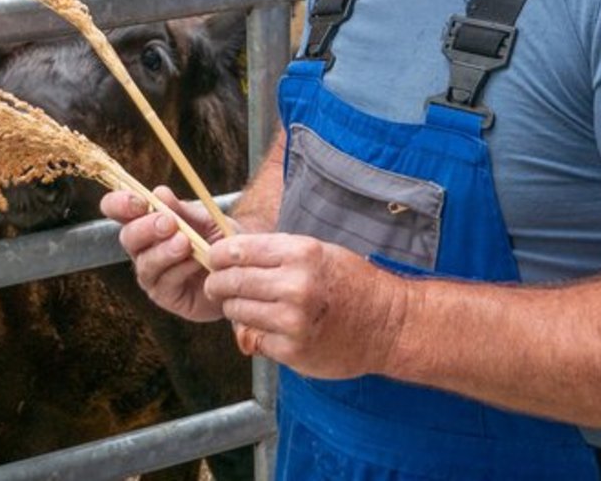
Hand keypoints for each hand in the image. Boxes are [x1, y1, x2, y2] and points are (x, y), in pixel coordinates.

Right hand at [100, 185, 226, 322]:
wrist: (240, 269)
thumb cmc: (217, 240)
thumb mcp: (206, 220)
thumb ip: (183, 210)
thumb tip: (159, 192)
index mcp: (146, 220)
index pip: (118, 209)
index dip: (119, 204)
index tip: (139, 202)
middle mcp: (143, 247)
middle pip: (128, 237)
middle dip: (145, 228)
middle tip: (169, 222)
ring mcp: (151, 273)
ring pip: (145, 262)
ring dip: (164, 251)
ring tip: (185, 242)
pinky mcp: (164, 295)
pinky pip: (165, 282)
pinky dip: (181, 269)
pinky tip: (196, 262)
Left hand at [205, 232, 403, 379]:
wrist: (387, 324)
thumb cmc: (351, 283)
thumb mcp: (317, 252)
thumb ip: (276, 253)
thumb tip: (231, 253)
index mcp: (300, 253)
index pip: (238, 250)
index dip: (218, 255)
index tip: (213, 260)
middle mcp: (295, 284)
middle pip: (231, 281)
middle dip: (218, 284)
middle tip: (217, 287)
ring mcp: (293, 319)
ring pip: (237, 311)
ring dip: (233, 309)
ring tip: (242, 307)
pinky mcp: (292, 350)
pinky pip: (254, 338)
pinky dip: (254, 333)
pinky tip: (267, 327)